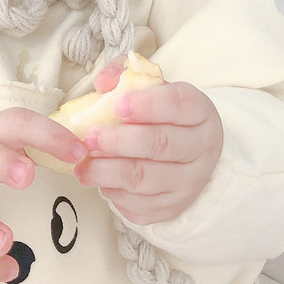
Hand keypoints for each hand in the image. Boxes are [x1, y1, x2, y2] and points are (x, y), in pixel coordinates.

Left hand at [73, 70, 223, 225]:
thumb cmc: (162, 115)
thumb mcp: (151, 87)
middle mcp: (201, 148)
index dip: (148, 105)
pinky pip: (138, 203)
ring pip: (145, 179)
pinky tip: (97, 179)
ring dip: (108, 171)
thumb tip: (103, 83)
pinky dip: (112, 191)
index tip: (117, 104)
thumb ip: (126, 75)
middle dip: (120, 141)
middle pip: (160, 144)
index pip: (179, 104)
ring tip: (82, 164)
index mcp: (200, 111)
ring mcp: (188, 183)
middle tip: (89, 137)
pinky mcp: (170, 209)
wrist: (186, 156)